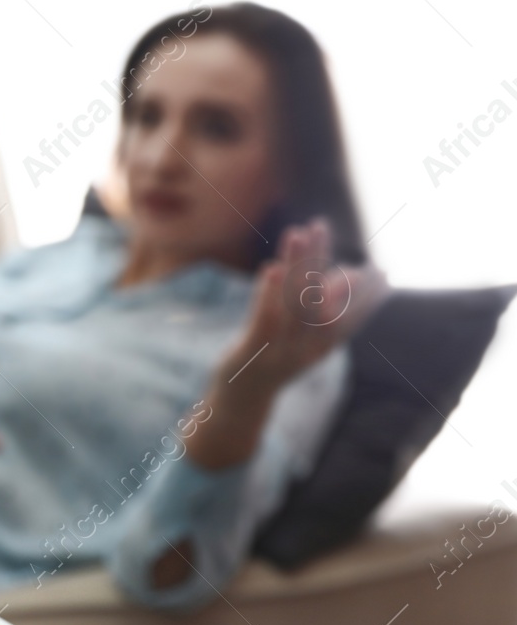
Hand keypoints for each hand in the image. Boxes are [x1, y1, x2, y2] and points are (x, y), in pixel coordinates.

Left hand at [222, 218, 387, 395]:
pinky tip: (271, 268)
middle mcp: (305, 349)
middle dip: (319, 258)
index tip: (383, 271)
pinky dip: (268, 293)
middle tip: (320, 224)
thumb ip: (325, 307)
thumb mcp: (303, 337)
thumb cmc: (274, 360)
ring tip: (297, 233)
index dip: (367, 295)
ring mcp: (279, 350)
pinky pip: (263, 319)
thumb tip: (352, 274)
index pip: (350, 317)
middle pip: (317, 297)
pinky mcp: (252, 352)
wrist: (240, 400)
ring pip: (292, 302)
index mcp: (322, 347)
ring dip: (296, 265)